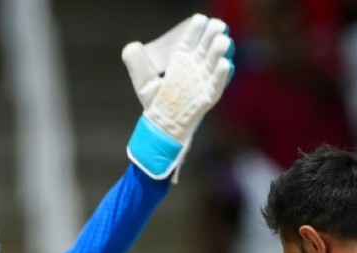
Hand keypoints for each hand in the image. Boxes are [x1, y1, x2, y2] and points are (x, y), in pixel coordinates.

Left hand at [123, 14, 234, 179]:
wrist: (162, 128)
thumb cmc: (156, 104)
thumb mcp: (144, 83)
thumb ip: (137, 64)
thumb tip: (131, 47)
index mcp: (181, 62)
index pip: (190, 42)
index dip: (195, 30)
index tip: (199, 19)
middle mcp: (194, 70)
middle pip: (205, 49)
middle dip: (211, 37)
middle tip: (217, 25)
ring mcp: (202, 83)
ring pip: (213, 65)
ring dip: (219, 53)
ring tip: (222, 41)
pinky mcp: (207, 98)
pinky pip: (216, 86)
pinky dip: (221, 76)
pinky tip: (225, 64)